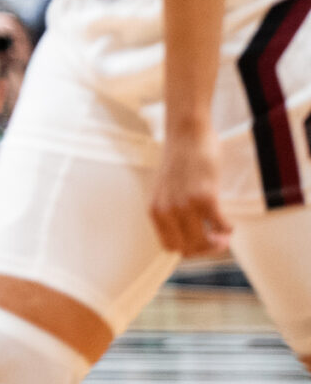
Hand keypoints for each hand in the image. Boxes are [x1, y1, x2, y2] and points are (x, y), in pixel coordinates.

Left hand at [150, 123, 229, 255]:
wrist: (186, 133)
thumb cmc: (180, 160)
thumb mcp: (166, 190)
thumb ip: (171, 210)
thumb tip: (189, 234)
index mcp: (155, 210)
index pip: (170, 247)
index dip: (188, 250)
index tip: (201, 242)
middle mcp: (167, 211)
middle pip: (188, 249)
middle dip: (206, 249)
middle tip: (219, 240)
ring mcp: (185, 205)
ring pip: (204, 242)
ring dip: (219, 242)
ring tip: (225, 233)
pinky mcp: (205, 196)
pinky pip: (221, 226)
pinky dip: (228, 229)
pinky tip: (229, 222)